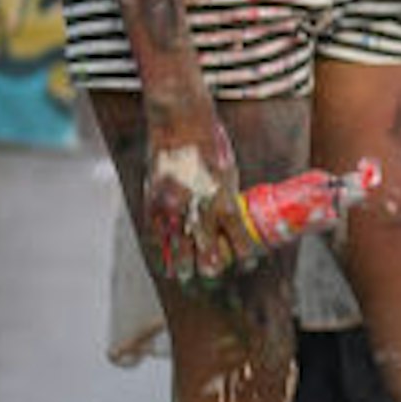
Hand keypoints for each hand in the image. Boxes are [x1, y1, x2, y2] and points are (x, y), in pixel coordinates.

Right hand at [137, 110, 258, 285]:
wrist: (181, 124)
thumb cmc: (212, 147)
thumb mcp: (230, 176)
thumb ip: (226, 200)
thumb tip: (229, 222)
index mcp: (226, 203)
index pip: (239, 241)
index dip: (244, 256)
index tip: (246, 263)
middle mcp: (199, 209)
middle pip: (205, 252)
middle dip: (208, 268)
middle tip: (210, 277)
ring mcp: (174, 208)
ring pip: (177, 248)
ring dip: (181, 265)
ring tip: (183, 278)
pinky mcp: (153, 201)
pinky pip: (154, 234)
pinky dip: (159, 250)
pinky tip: (162, 261)